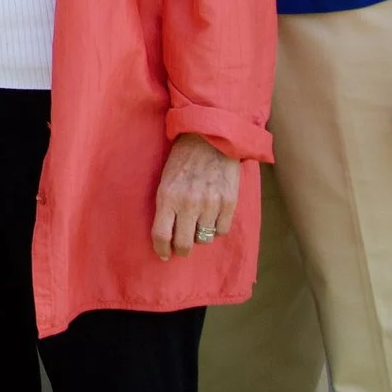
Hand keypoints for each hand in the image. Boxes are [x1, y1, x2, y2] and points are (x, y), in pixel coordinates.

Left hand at [150, 133, 238, 259]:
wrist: (210, 137)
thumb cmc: (183, 158)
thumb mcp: (165, 179)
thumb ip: (166, 205)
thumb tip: (167, 232)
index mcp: (168, 196)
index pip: (162, 234)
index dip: (162, 249)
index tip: (164, 254)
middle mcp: (189, 203)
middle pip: (184, 243)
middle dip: (181, 249)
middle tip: (181, 247)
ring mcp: (211, 204)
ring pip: (204, 238)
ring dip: (199, 236)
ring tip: (197, 225)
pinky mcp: (229, 202)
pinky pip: (222, 230)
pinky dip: (216, 228)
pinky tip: (212, 218)